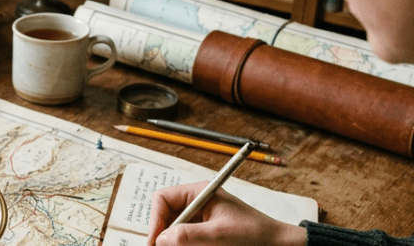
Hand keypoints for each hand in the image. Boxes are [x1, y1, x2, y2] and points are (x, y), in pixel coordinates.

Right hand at [147, 182, 306, 245]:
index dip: (156, 219)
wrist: (276, 245)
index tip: (156, 241)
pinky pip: (183, 239)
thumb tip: (161, 239)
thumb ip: (188, 235)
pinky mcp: (202, 232)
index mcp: (199, 193)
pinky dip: (181, 245)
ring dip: (173, 242)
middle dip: (163, 233)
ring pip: (172, 230)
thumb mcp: (219, 235)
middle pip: (164, 215)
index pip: (163, 199)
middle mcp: (195, 202)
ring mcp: (198, 218)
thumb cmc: (254, 234)